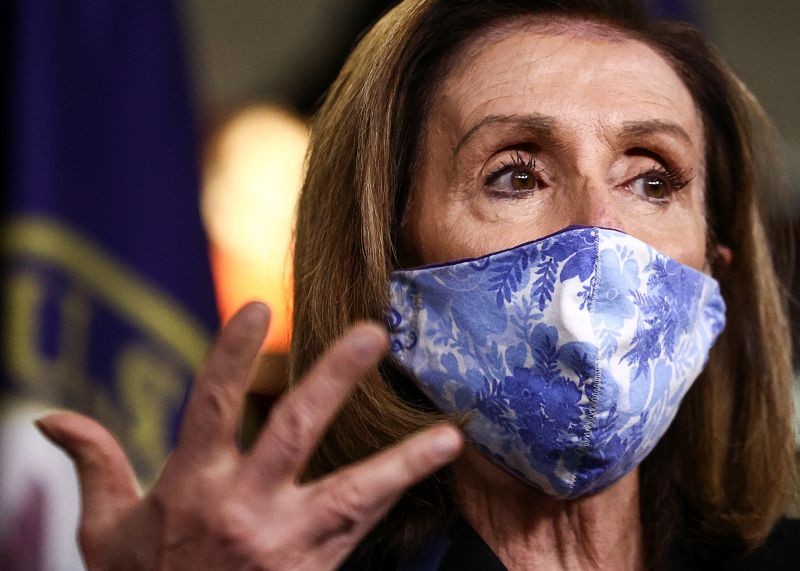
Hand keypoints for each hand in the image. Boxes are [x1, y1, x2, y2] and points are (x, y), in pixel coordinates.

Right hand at [36, 302, 462, 569]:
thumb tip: (51, 418)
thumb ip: (94, 464)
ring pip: (351, 492)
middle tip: (372, 334)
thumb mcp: (103, 533)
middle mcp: (243, 509)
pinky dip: (395, 497)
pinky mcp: (314, 569)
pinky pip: (362, 528)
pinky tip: (431, 470)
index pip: (213, 405)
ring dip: (401, 461)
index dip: (233, 353)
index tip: (258, 304)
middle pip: (295, 431)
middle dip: (334, 378)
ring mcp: (285, 543)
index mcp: (191, 487)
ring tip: (447, 435)